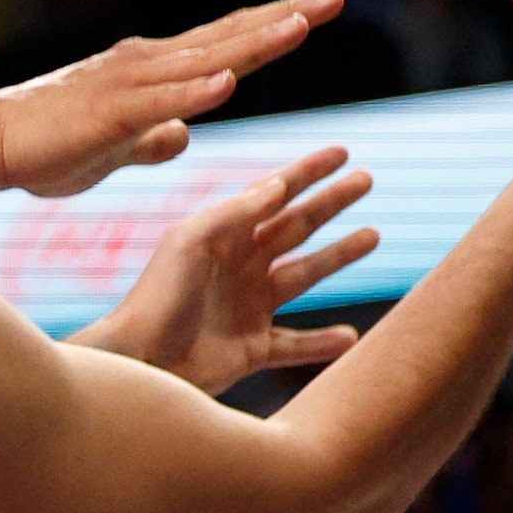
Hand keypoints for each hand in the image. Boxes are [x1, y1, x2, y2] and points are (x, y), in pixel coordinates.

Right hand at [0, 0, 341, 197]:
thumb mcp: (114, 147)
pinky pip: (160, 102)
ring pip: (204, 61)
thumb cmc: (44, 146)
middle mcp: (145, 65)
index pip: (225, 43)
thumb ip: (152, 138)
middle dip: (284, 16)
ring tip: (302, 26)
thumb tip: (185, 136)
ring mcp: (128, 86)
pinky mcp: (107, 113)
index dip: (272, 26)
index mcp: (150, 72)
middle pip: (228, 38)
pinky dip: (197, 92)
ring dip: (255, 43)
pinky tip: (230, 83)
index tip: (317, 8)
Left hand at [72, 146, 380, 393]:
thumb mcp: (190, 243)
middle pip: (296, 227)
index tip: (342, 151)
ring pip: (305, 275)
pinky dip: (323, 343)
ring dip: (338, 255)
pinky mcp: (251, 349)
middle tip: (366, 179)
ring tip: (372, 234)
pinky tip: (349, 336)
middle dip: (330, 203)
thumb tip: (277, 183)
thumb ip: (233, 212)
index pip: (273, 195)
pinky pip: (297, 344)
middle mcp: (238, 268)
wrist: (140, 361)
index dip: (307, 172)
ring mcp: (248, 308)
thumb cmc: (157, 298)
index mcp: (222, 237)